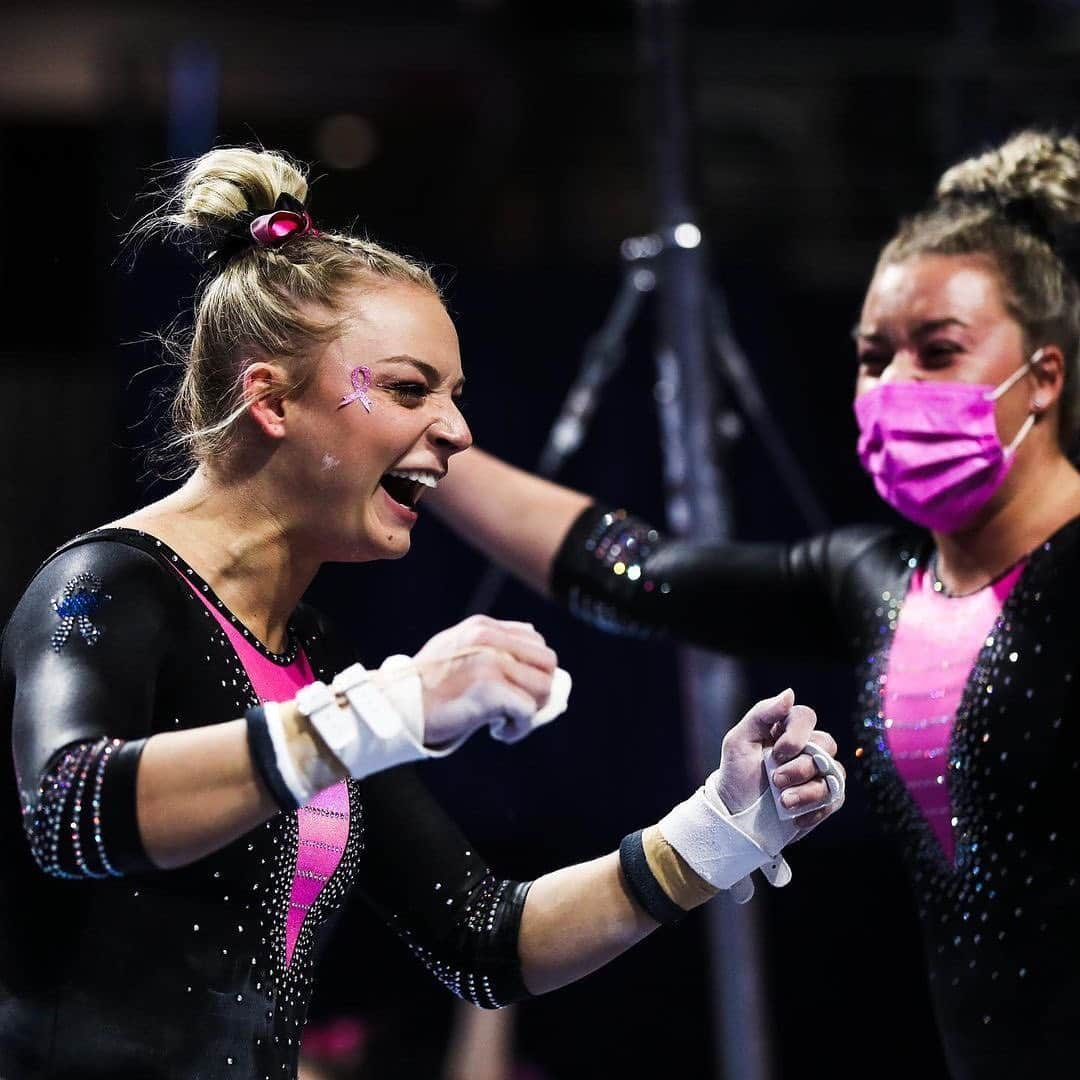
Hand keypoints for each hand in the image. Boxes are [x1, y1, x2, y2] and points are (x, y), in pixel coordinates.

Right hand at [411, 615, 557, 746]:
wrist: (399, 708)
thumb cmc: (428, 687)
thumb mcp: (457, 650)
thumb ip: (492, 647)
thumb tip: (534, 661)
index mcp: (483, 626)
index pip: (536, 641)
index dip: (533, 669)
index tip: (515, 690)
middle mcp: (490, 638)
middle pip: (548, 661)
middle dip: (540, 688)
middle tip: (516, 707)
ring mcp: (491, 661)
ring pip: (544, 686)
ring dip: (530, 710)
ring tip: (504, 720)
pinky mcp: (491, 689)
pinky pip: (528, 711)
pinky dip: (518, 728)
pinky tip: (497, 731)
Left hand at [716, 688, 843, 831]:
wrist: (737, 817)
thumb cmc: (737, 775)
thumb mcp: (739, 741)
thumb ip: (762, 714)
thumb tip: (790, 693)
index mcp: (785, 730)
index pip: (806, 716)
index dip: (796, 735)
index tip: (776, 753)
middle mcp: (806, 748)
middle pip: (826, 743)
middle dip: (800, 767)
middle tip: (776, 781)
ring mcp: (817, 774)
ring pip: (833, 772)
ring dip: (807, 791)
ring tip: (783, 802)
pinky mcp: (824, 799)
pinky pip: (836, 797)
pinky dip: (815, 808)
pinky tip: (795, 815)